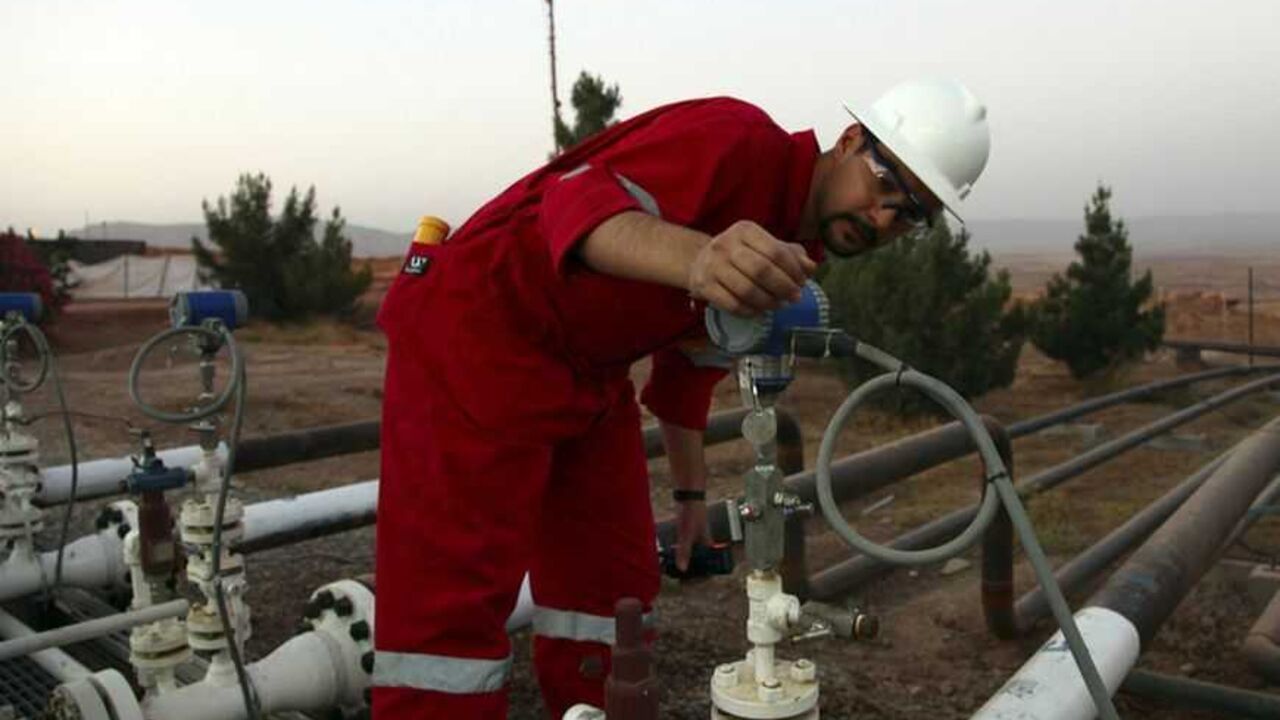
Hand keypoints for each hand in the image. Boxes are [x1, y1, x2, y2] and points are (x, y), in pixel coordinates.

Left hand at [675, 499, 711, 572]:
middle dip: (689, 573)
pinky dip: (679, 554)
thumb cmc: (691, 513)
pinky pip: (685, 549)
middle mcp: (705, 545)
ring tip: (671, 571)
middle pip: (700, 566)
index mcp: (709, 547)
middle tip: (677, 579)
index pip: (709, 569)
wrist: (688, 495)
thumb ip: (684, 551)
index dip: (700, 579)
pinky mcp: (689, 534)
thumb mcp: (686, 534)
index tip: (688, 583)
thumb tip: (682, 569)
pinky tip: (669, 557)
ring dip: (683, 564)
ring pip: (692, 558)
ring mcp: (697, 540)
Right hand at [687, 220, 816, 315]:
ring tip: (778, 305)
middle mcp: (725, 244)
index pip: (775, 251)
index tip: (802, 282)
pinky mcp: (704, 286)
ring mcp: (712, 265)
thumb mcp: (765, 246)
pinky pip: (732, 304)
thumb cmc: (741, 254)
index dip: (793, 270)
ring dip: (768, 302)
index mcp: (744, 230)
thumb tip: (810, 267)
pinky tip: (759, 311)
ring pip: (747, 290)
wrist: (700, 261)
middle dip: (783, 287)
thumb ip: (790, 254)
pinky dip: (750, 311)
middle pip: (761, 270)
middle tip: (794, 297)